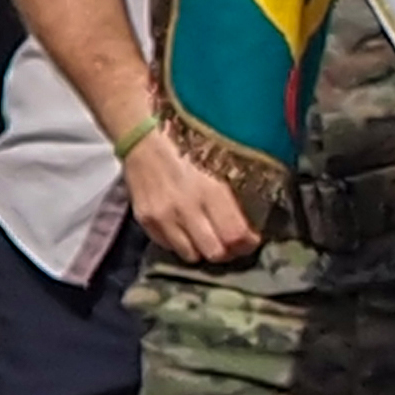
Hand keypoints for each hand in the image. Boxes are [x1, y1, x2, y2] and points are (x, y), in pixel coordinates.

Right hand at [121, 125, 261, 267]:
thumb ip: (231, 199)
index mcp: (210, 190)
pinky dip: (181, 244)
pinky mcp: (145, 221)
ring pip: (191, 256)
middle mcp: (186, 207)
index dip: (247, 244)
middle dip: (227, 252)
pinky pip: (169, 247)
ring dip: (203, 251)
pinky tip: (185, 230)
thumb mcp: (218, 166)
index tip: (251, 240)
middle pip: (215, 253)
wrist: (142, 138)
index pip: (235, 235)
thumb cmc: (187, 148)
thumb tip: (247, 229)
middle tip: (231, 245)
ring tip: (207, 239)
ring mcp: (163, 217)